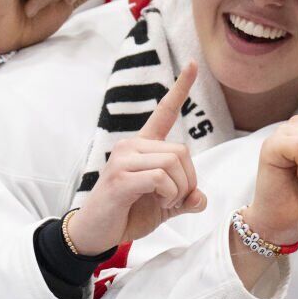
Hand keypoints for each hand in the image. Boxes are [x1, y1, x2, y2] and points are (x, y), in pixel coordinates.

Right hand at [65, 63, 205, 253]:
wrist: (96, 234)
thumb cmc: (129, 214)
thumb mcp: (166, 205)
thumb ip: (186, 198)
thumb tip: (201, 198)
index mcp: (143, 146)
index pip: (165, 111)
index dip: (181, 88)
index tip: (194, 64)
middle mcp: (131, 145)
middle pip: (182, 151)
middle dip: (189, 179)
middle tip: (175, 198)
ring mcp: (123, 159)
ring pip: (173, 163)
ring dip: (179, 189)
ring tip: (163, 201)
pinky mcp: (120, 177)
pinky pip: (161, 178)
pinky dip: (169, 194)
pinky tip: (157, 202)